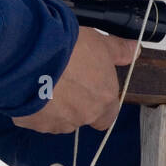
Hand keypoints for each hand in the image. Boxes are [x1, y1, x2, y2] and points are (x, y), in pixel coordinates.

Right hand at [12, 27, 139, 133]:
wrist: (31, 57)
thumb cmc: (69, 49)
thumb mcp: (99, 42)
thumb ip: (118, 51)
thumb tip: (136, 50)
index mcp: (103, 100)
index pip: (108, 116)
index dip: (100, 104)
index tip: (91, 88)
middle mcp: (83, 116)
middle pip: (82, 116)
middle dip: (74, 102)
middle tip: (64, 80)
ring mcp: (57, 123)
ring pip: (58, 119)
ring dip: (54, 105)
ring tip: (43, 81)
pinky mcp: (33, 123)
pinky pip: (36, 117)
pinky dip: (34, 106)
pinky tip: (29, 87)